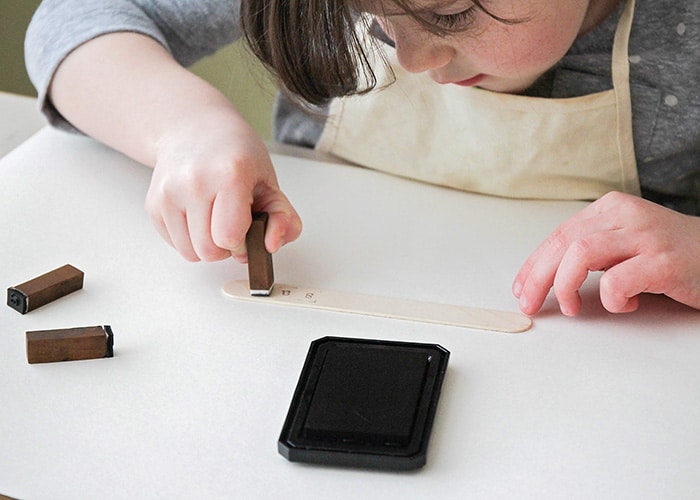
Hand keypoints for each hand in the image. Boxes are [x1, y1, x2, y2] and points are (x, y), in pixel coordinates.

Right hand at [145, 106, 301, 261]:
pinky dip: (190, 239)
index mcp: (229, 175)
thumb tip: (271, 245)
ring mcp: (169, 193)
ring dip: (207, 246)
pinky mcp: (153, 204)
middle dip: (226, 246)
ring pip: (190, 254)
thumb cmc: (236, 155)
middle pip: (208, 251)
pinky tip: (199, 215)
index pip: (229, 237)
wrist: (195, 130)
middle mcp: (194, 182)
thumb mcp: (270, 182)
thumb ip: (284, 218)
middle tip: (233, 222)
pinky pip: (175, 245)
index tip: (247, 223)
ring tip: (216, 218)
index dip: (243, 240)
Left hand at [513, 191, 699, 315]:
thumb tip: (544, 276)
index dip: (533, 264)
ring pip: (580, 255)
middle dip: (537, 278)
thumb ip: (590, 251)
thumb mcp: (624, 243)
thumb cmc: (671, 255)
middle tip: (530, 304)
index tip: (520, 287)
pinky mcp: (663, 261)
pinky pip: (616, 282)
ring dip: (565, 286)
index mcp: (611, 209)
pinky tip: (625, 304)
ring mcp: (645, 236)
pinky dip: (611, 300)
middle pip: (562, 244)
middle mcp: (625, 215)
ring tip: (571, 307)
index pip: (558, 235)